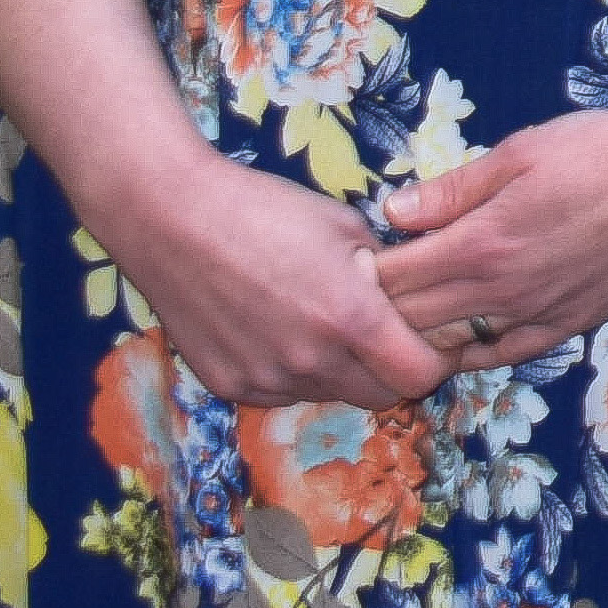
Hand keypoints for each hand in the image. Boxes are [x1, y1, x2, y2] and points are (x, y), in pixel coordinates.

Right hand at [89, 153, 448, 413]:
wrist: (173, 219)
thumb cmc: (267, 211)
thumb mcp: (348, 227)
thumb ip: (387, 274)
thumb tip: (412, 298)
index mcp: (351, 320)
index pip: (419, 377)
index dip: (434, 360)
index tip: (431, 339)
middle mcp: (310, 362)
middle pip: (378, 396)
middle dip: (392, 370)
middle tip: (384, 334)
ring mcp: (265, 379)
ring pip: (328, 394)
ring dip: (340, 371)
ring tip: (322, 321)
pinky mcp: (228, 385)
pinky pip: (281, 392)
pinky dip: (294, 372)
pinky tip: (280, 328)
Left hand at [369, 110, 607, 371]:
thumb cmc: (605, 149)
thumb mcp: (522, 150)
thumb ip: (453, 189)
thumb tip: (391, 212)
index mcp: (481, 243)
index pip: (393, 279)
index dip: (360, 274)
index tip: (347, 263)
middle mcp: (502, 291)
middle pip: (412, 322)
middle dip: (378, 311)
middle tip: (363, 295)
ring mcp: (536, 314)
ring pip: (452, 347)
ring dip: (419, 337)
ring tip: (402, 320)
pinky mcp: (569, 324)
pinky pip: (503, 355)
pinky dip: (471, 352)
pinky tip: (460, 339)